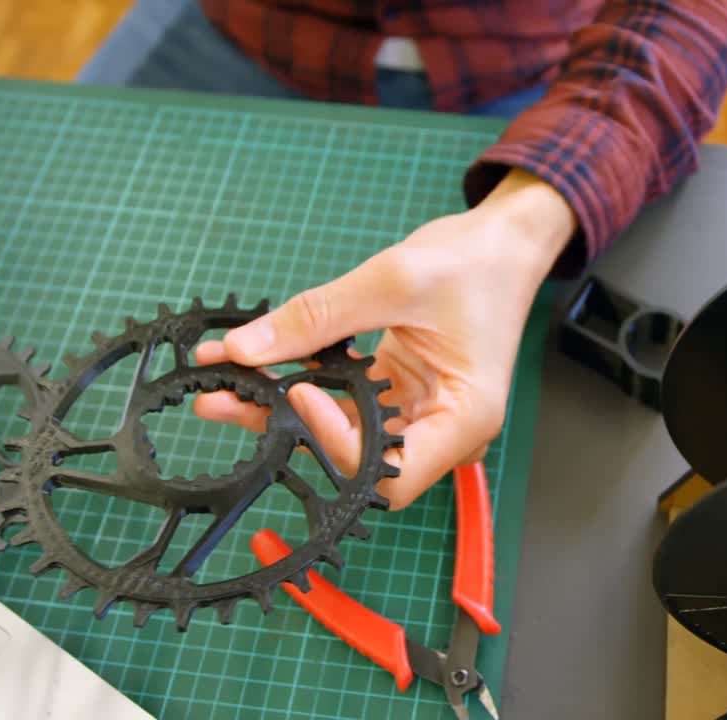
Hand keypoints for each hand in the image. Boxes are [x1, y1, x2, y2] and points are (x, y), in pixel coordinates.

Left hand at [192, 169, 575, 508]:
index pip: (391, 470)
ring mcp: (421, 416)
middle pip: (360, 461)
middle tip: (227, 398)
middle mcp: (445, 430)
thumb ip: (318, 317)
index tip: (298, 393)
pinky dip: (304, 388)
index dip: (337, 446)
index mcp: (465, 416)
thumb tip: (244, 349)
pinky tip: (258, 369)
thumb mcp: (394, 280)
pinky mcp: (399, 396)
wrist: (502, 245)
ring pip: (344, 437)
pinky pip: (346, 407)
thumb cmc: (475, 263)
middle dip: (292, 433)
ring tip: (224, 387)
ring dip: (285, 413)